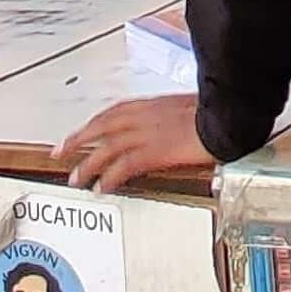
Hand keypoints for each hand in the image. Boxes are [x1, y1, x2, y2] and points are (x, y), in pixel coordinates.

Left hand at [62, 95, 212, 189]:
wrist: (229, 114)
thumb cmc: (215, 109)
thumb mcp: (187, 106)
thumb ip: (168, 115)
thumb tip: (164, 123)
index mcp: (151, 103)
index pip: (113, 111)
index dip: (93, 122)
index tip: (80, 131)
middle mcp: (144, 115)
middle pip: (101, 126)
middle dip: (78, 139)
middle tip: (61, 152)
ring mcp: (148, 132)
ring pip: (107, 147)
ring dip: (88, 163)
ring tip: (76, 177)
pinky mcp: (155, 151)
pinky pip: (124, 165)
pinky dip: (110, 177)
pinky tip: (102, 188)